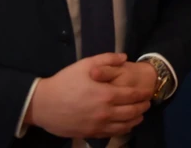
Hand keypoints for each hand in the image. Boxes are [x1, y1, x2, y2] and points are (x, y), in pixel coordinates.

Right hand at [25, 53, 152, 138]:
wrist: (42, 104)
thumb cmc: (65, 82)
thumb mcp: (85, 64)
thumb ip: (107, 59)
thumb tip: (125, 57)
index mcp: (107, 94)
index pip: (133, 95)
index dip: (143, 94)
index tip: (148, 92)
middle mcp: (106, 112)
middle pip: (132, 112)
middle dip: (142, 108)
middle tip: (147, 104)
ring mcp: (98, 125)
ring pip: (124, 126)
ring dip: (135, 120)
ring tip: (140, 116)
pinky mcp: (90, 133)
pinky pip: (111, 134)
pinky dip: (122, 130)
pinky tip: (125, 126)